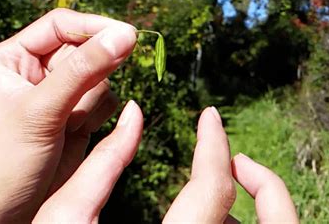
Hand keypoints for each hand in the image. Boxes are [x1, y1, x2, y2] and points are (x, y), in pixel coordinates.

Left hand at [0, 9, 136, 221]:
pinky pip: (105, 101)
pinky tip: (76, 133)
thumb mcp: (42, 110)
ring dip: (92, 101)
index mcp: (12, 59)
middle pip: (85, 50)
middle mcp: (37, 72)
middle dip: (92, 72)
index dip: (94, 27)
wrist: (10, 213)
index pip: (60, 25)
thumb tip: (124, 34)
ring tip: (68, 125)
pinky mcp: (77, 115)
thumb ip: (84, 69)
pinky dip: (99, 115)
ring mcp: (60, 95)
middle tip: (86, 94)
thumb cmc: (7, 161)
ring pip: (99, 77)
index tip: (127, 34)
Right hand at [34, 106, 298, 222]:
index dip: (214, 144)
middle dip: (262, 183)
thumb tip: (134, 115)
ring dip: (253, 212)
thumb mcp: (66, 218)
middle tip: (233, 158)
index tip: (211, 115)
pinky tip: (208, 223)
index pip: (213, 190)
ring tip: (215, 193)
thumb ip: (103, 164)